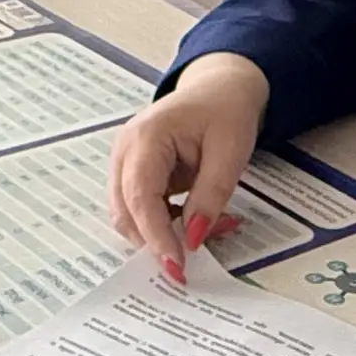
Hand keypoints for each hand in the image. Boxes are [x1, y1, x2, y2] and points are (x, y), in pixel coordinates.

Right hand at [108, 52, 269, 281]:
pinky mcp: (133, 173)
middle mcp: (125, 151)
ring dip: (165, 233)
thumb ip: (211, 194)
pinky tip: (200, 218)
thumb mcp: (231, 151)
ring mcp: (125, 162)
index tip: (177, 266)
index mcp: (146, 137)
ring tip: (214, 225)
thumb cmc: (226, 110)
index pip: (140, 197)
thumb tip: (193, 239)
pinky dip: (167, 222)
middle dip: (160, 240)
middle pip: (126, 213)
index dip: (156, 236)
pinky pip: (142, 209)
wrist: (219, 88)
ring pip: (131, 216)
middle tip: (203, 250)